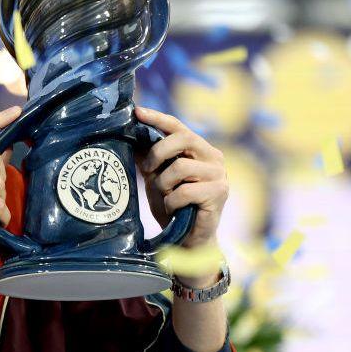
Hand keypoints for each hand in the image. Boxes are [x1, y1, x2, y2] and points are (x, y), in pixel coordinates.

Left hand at [134, 106, 227, 250]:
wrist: (188, 240)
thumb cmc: (172, 206)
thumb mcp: (157, 178)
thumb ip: (150, 159)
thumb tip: (130, 136)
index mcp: (198, 149)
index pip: (178, 126)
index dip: (157, 118)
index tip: (137, 112)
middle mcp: (213, 157)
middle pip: (183, 138)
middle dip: (158, 152)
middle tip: (147, 170)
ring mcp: (219, 174)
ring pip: (181, 167)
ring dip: (164, 183)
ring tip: (165, 196)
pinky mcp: (220, 193)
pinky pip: (186, 190)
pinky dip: (172, 201)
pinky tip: (173, 208)